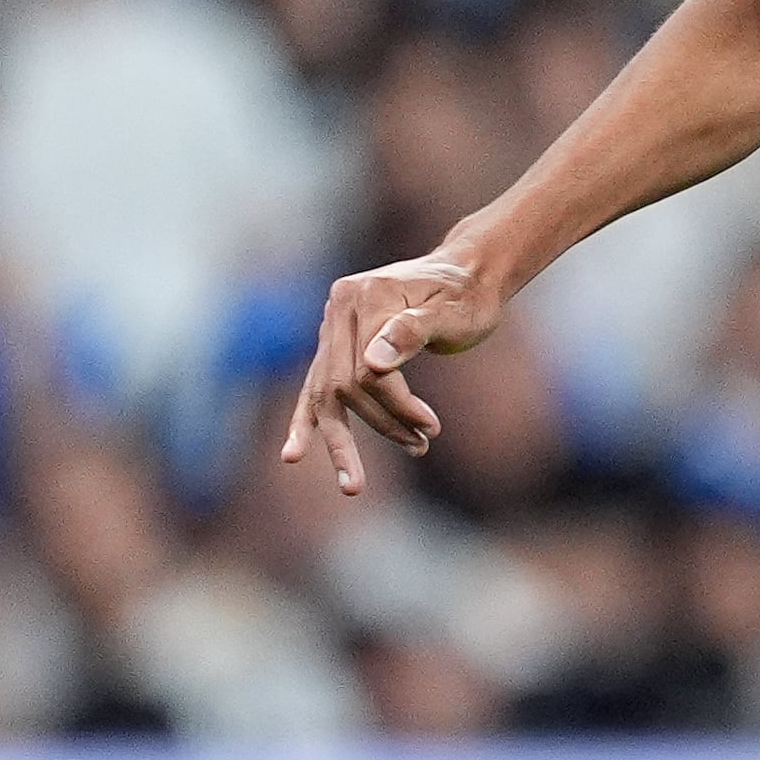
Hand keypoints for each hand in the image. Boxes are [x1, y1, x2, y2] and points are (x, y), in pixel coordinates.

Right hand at [280, 253, 500, 492]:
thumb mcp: (454, 312)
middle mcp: (339, 308)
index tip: (431, 427)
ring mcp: (333, 325)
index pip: (368, 369)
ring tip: (354, 486)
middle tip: (419, 448)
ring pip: (325, 392)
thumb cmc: (467, 295)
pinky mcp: (335, 342)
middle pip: (343, 384)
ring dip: (340, 440)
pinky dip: (307, 420)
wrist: (465, 273)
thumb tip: (373, 363)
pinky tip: (292, 454)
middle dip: (378, 424)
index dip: (398, 404)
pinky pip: (317, 386)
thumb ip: (414, 331)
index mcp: (365, 297)